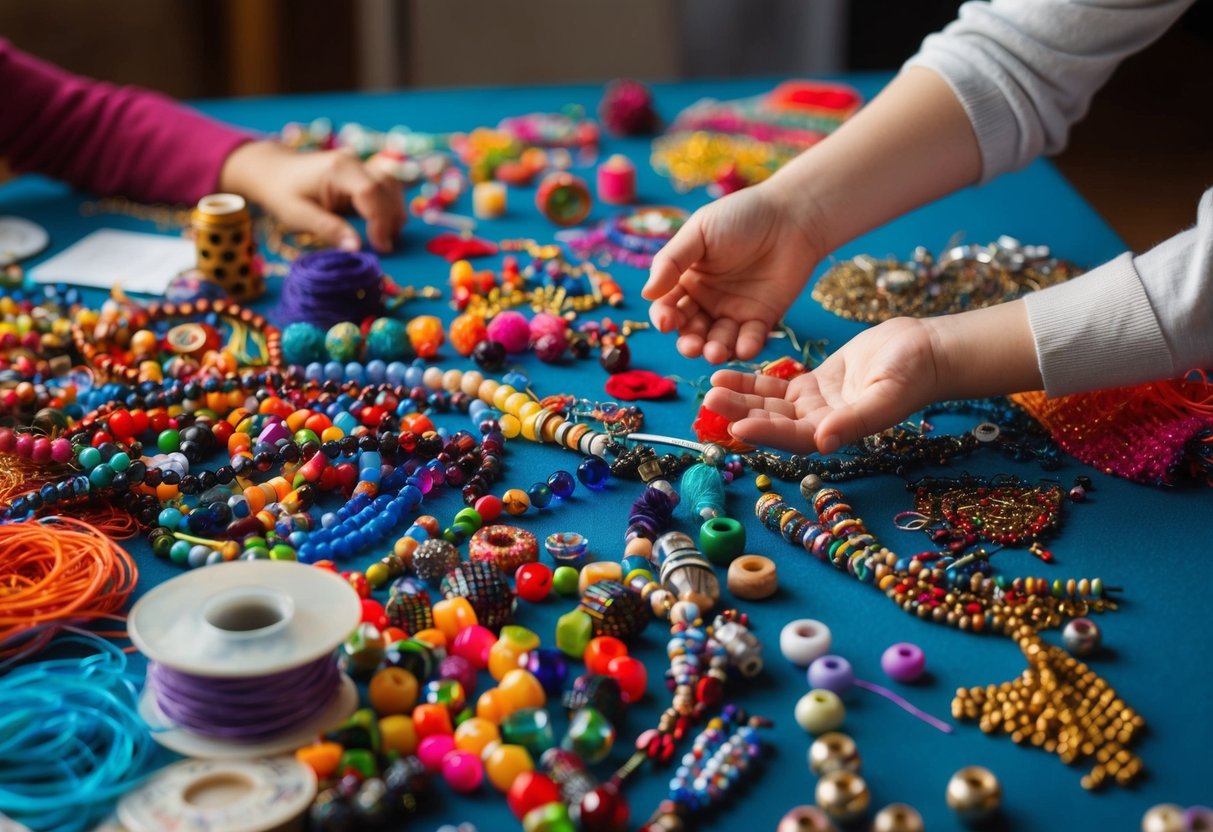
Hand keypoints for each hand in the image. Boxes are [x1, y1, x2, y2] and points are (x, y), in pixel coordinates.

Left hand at [219, 140, 404, 252]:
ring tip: (388, 237)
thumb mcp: (298, 215)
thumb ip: (328, 229)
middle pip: (387, 187)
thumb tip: (356, 248)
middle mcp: (352, 161)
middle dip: (391, 219)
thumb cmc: (282, 193)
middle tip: (386, 247)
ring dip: (395, 211)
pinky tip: (386, 224)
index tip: (381, 247)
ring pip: (391, 184)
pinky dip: (390, 204)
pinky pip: (385, 185)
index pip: (371, 193)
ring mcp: (359, 163)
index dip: (380, 221)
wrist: (273, 170)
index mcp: (337, 169)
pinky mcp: (361, 170)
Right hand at [641, 181, 823, 363]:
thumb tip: (645, 293)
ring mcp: (734, 312)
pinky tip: (744, 347)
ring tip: (715, 352)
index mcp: (687, 279)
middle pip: (691, 331)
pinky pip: (750, 340)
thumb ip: (671, 262)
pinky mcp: (762, 319)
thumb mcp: (698, 233)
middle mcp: (707, 300)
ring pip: (718, 341)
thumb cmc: (740, 217)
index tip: (666, 322)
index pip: (668, 306)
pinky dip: (746, 347)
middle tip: (693, 346)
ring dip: (714, 350)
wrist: (791, 216)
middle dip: (689, 342)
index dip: (664, 316)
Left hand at [703, 317, 944, 452]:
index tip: (736, 428)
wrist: (926, 351)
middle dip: (742, 413)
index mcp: (837, 433)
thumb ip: (854, 421)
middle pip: (773, 422)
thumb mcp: (885, 396)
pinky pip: (776, 387)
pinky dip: (751, 382)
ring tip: (711, 387)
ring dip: (741, 398)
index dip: (765, 434)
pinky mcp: (813, 384)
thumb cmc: (913, 374)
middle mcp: (820, 424)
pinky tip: (725, 374)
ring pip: (769, 404)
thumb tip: (824, 442)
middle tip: (710, 401)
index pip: (793, 438)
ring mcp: (814, 405)